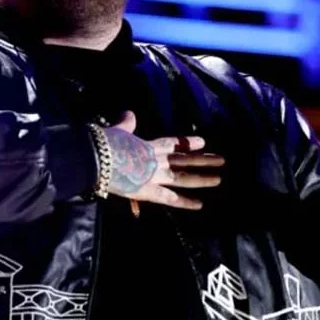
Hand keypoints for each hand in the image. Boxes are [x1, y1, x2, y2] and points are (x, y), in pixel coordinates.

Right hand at [103, 110, 223, 209]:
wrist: (97, 157)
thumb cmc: (104, 143)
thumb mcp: (117, 130)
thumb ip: (125, 124)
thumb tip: (129, 114)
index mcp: (146, 146)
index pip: (171, 144)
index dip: (186, 143)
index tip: (203, 142)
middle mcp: (154, 160)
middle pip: (183, 159)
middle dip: (202, 160)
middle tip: (221, 160)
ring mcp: (153, 175)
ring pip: (182, 177)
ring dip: (201, 178)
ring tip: (218, 178)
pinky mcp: (148, 191)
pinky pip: (169, 199)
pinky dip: (184, 202)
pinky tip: (200, 205)